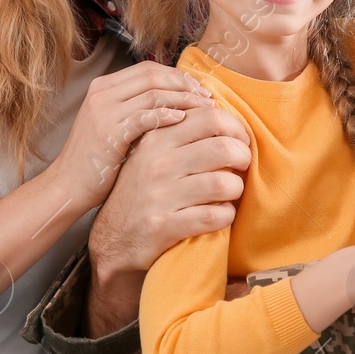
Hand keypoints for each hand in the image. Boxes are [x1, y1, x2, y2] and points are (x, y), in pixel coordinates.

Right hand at [45, 61, 215, 215]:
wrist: (68, 186)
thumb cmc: (98, 161)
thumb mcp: (114, 126)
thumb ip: (136, 110)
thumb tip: (177, 103)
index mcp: (103, 87)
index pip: (148, 69)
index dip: (177, 76)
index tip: (199, 89)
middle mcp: (102, 94)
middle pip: (154, 76)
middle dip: (185, 84)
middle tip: (208, 98)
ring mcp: (104, 112)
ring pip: (154, 93)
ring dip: (183, 100)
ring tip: (204, 111)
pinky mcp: (109, 133)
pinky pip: (145, 116)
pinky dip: (167, 116)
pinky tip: (184, 122)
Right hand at [82, 103, 251, 336]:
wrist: (112, 238)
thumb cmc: (139, 191)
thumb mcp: (149, 154)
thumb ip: (179, 133)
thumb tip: (223, 115)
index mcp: (156, 139)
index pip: (209, 117)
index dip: (236, 127)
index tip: (240, 140)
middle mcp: (157, 163)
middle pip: (223, 148)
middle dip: (243, 157)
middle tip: (242, 165)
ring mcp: (161, 195)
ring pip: (224, 184)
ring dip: (236, 189)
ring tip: (230, 192)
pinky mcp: (166, 226)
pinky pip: (216, 216)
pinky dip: (226, 215)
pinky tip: (219, 214)